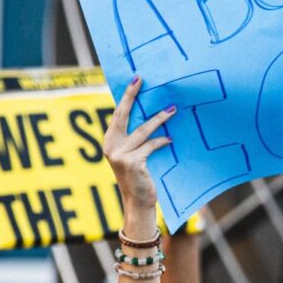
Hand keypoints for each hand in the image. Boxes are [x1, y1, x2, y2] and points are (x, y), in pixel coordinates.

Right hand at [104, 76, 173, 222]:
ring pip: (142, 130)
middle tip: (141, 80)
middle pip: (122, 115)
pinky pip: (150, 146)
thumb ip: (134, 139)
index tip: (136, 79)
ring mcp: (120, 155)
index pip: (118, 114)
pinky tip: (170, 139)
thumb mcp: (132, 155)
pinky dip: (161, 141)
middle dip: (131, 95)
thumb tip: (151, 114)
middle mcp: (111, 146)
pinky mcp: (133, 163)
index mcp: (109, 141)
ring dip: (159, 118)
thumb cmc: (138, 177)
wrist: (137, 202)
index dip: (126, 96)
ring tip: (172, 109)